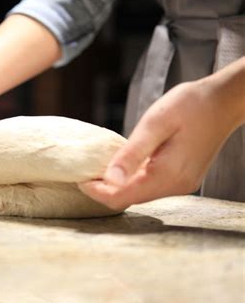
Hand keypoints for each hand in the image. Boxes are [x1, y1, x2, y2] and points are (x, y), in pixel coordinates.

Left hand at [79, 79, 243, 209]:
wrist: (222, 102)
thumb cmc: (189, 105)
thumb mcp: (154, 124)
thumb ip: (131, 154)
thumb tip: (108, 179)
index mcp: (167, 175)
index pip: (122, 198)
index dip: (97, 191)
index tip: (80, 178)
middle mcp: (176, 186)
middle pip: (129, 200)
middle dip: (104, 190)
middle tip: (86, 172)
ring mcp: (181, 184)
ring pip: (139, 195)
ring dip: (117, 186)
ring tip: (100, 168)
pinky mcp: (182, 179)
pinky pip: (149, 187)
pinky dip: (131, 181)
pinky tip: (122, 166)